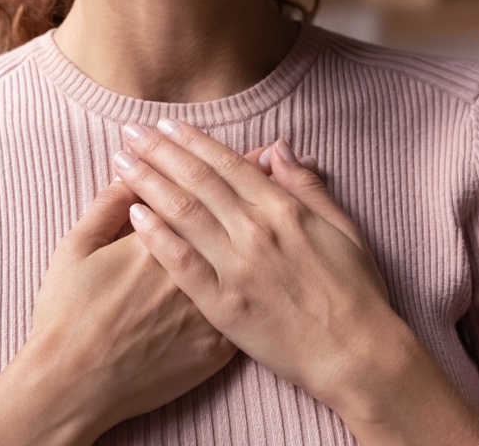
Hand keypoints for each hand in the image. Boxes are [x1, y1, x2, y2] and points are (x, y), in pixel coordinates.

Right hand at [0, 145, 303, 445]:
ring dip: (266, 223)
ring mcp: (209, 310)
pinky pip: (249, 307)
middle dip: (253, 183)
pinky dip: (265, 278)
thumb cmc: (66, 315)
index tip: (246, 146)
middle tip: (270, 152)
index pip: (198, 189)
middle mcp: (192, 270)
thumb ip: (106, 205)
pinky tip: (273, 259)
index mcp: (159, 240)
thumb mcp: (75, 248)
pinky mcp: (217, 346)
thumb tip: (132, 172)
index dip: (222, 164)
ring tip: (281, 194)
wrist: (74, 387)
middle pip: (232, 217)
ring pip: (249, 258)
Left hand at [114, 121, 478, 445]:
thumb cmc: (356, 291)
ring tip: (121, 163)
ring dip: (149, 183)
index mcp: (284, 209)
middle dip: (159, 152)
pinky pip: (182, 264)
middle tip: (130, 132)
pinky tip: (134, 216)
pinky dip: (157, 236)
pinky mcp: (223, 306)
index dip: (193, 141)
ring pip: (184, 213)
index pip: (228, 164)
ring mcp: (238, 268)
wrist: (357, 354)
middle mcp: (256, 231)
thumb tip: (277, 148)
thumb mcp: (342, 227)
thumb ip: (306, 185)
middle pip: (197, 180)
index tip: (165, 124)